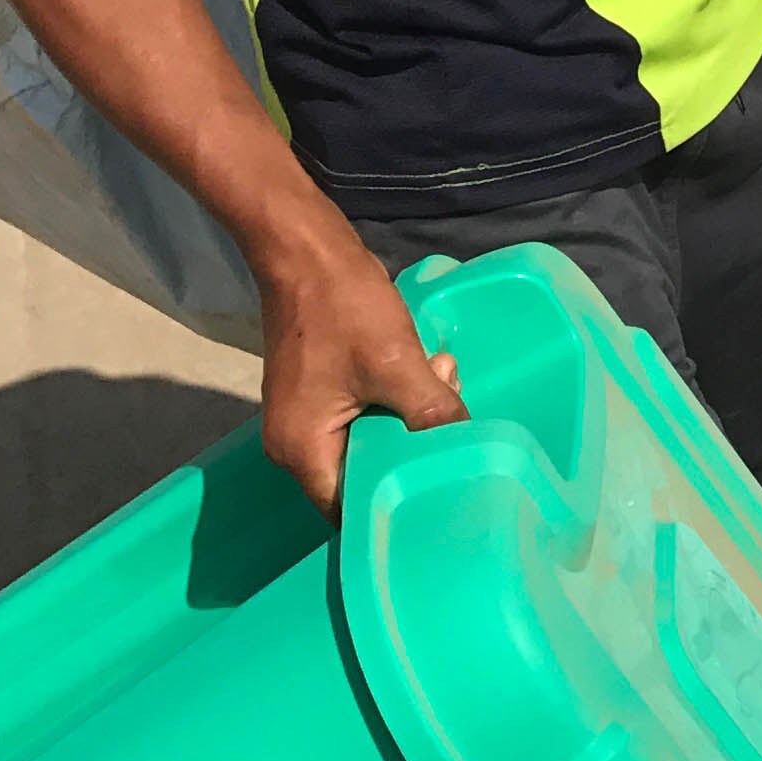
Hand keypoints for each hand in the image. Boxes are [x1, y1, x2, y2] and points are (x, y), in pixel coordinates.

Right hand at [256, 236, 466, 512]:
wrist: (306, 251)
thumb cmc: (344, 310)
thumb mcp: (396, 364)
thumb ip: (431, 414)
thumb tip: (465, 452)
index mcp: (303, 452)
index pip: (351, 509)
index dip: (396, 505)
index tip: (443, 492)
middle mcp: (296, 445)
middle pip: (365, 472)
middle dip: (414, 446)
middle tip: (454, 411)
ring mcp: (306, 417)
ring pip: (372, 438)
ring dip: (413, 413)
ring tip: (443, 374)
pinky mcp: (321, 392)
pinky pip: (365, 413)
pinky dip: (398, 396)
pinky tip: (429, 367)